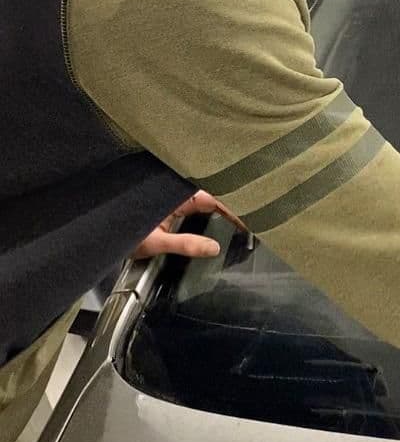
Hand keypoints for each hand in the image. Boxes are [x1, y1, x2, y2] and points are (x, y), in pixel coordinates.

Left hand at [131, 190, 247, 259]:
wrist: (100, 235)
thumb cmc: (121, 233)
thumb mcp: (156, 242)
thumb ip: (186, 244)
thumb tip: (214, 248)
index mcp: (176, 195)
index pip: (214, 198)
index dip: (234, 207)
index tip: (250, 217)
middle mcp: (177, 193)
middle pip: (214, 195)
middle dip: (234, 202)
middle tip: (256, 214)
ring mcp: (175, 199)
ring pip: (207, 200)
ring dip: (224, 208)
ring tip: (245, 218)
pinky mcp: (171, 208)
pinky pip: (199, 206)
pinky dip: (214, 212)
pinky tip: (224, 220)